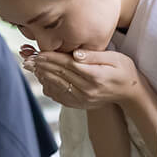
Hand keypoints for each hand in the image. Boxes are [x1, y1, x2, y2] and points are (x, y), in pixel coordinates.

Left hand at [28, 49, 144, 109]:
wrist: (130, 92)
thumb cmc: (124, 70)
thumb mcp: (115, 57)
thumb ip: (94, 55)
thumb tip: (76, 53)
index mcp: (95, 75)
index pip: (67, 64)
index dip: (50, 57)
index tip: (37, 51)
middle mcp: (87, 89)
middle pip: (58, 74)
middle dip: (41, 65)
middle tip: (26, 57)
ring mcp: (82, 99)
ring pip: (56, 85)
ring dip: (41, 75)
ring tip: (29, 65)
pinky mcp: (79, 104)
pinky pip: (59, 96)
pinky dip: (48, 86)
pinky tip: (41, 77)